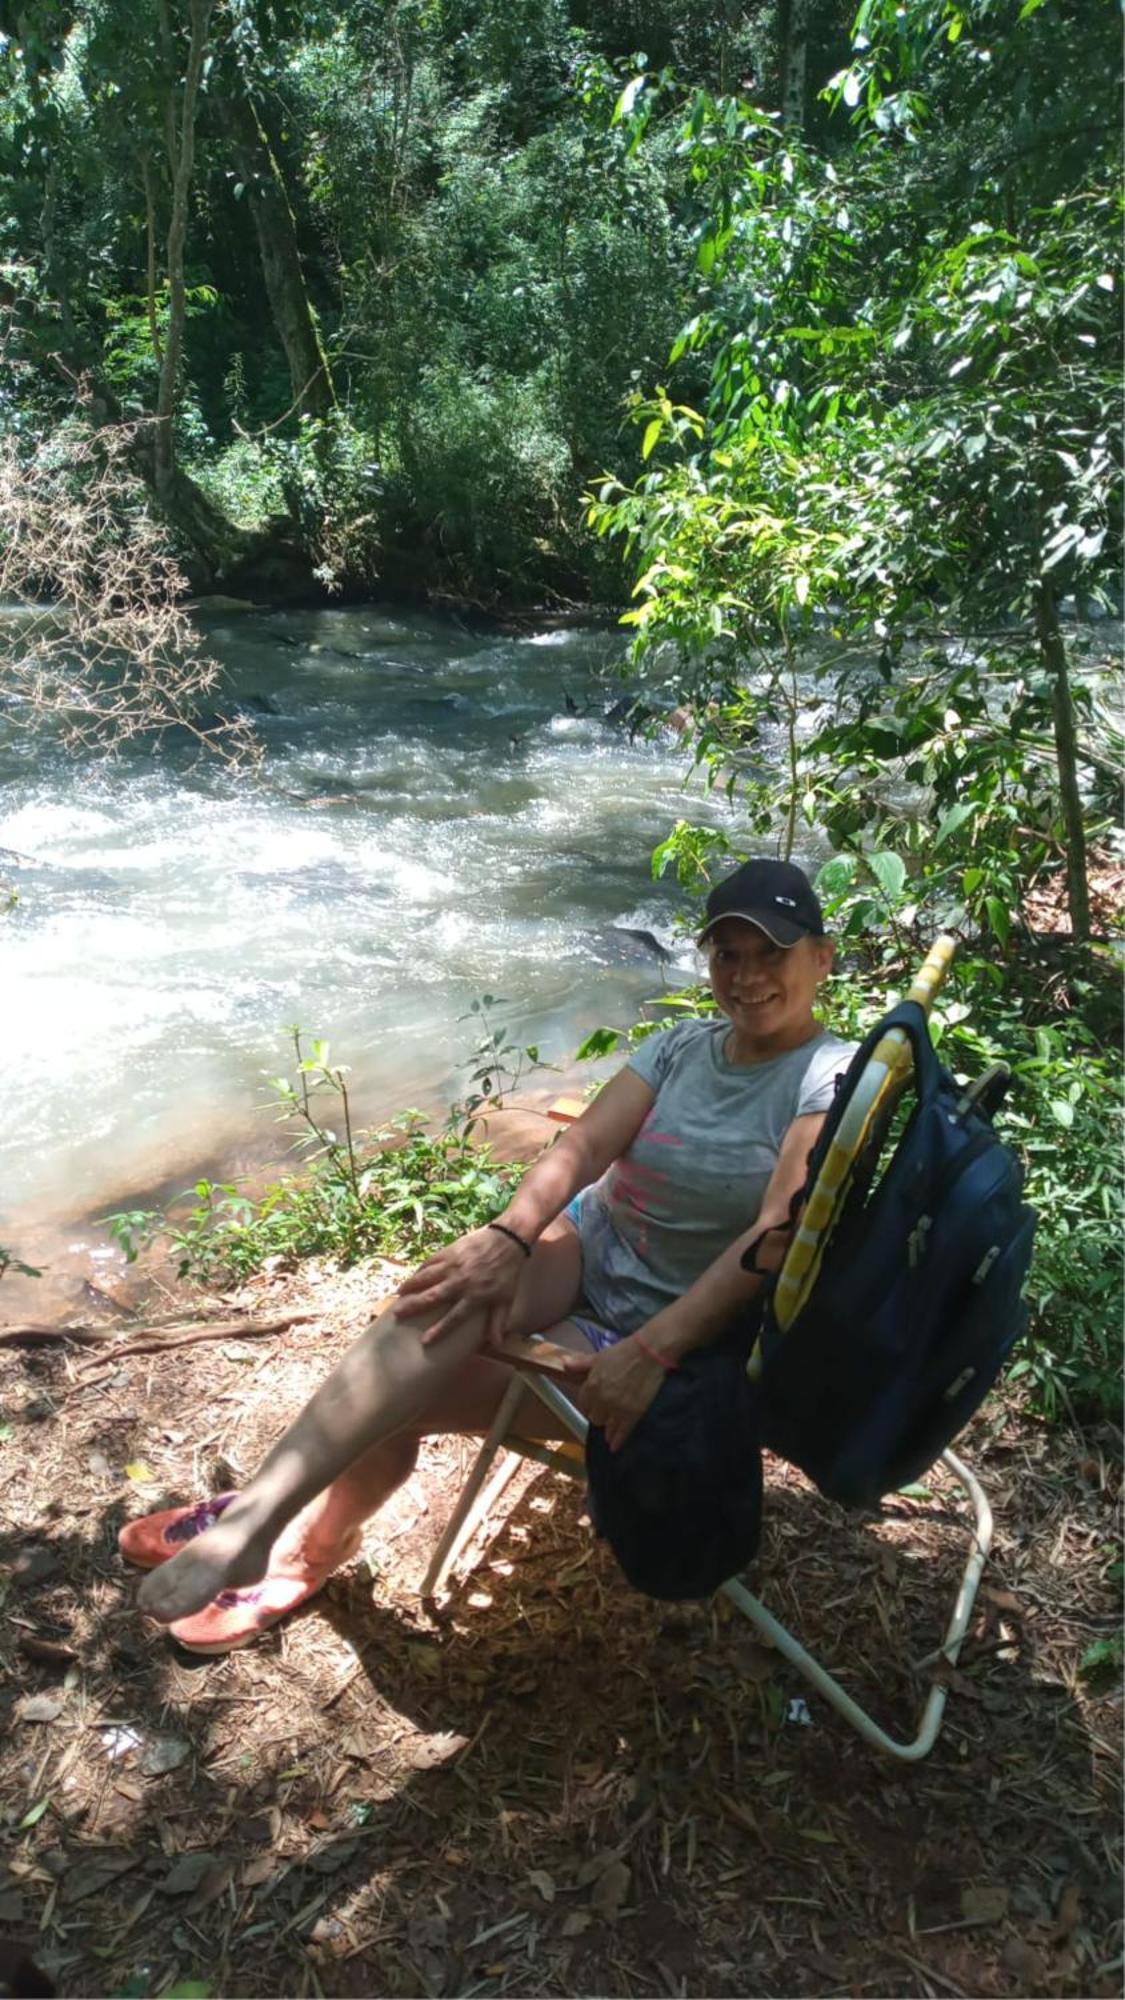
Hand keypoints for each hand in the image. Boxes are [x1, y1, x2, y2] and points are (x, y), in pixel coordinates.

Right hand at [396, 1225, 525, 1346]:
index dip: (439, 1330)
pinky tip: (411, 1276)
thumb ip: (498, 1321)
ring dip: (410, 1286)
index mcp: (475, 1297)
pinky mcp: (449, 1252)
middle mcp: (460, 1282)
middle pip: (432, 1297)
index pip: (454, 1318)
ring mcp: (452, 1266)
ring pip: (426, 1278)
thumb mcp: (506, 1299)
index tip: (424, 1341)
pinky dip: (419, 1270)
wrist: (507, 1240)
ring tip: (397, 1295)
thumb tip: (496, 1344)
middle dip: (413, 1307)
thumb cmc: (508, 1273)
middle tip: (397, 1315)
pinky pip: (430, 1262)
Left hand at [564, 1335, 666, 1453]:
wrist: (648, 1353)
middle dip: (598, 1415)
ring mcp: (617, 1409)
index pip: (584, 1403)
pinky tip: (614, 1447)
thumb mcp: (599, 1356)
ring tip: (608, 1434)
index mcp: (591, 1385)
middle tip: (604, 1414)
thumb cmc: (623, 1352)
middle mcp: (602, 1400)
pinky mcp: (633, 1414)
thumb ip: (581, 1364)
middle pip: (594, 1417)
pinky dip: (618, 1441)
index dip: (588, 1404)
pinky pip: (622, 1432)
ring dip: (607, 1428)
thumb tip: (564, 1363)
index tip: (592, 1405)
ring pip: (606, 1426)